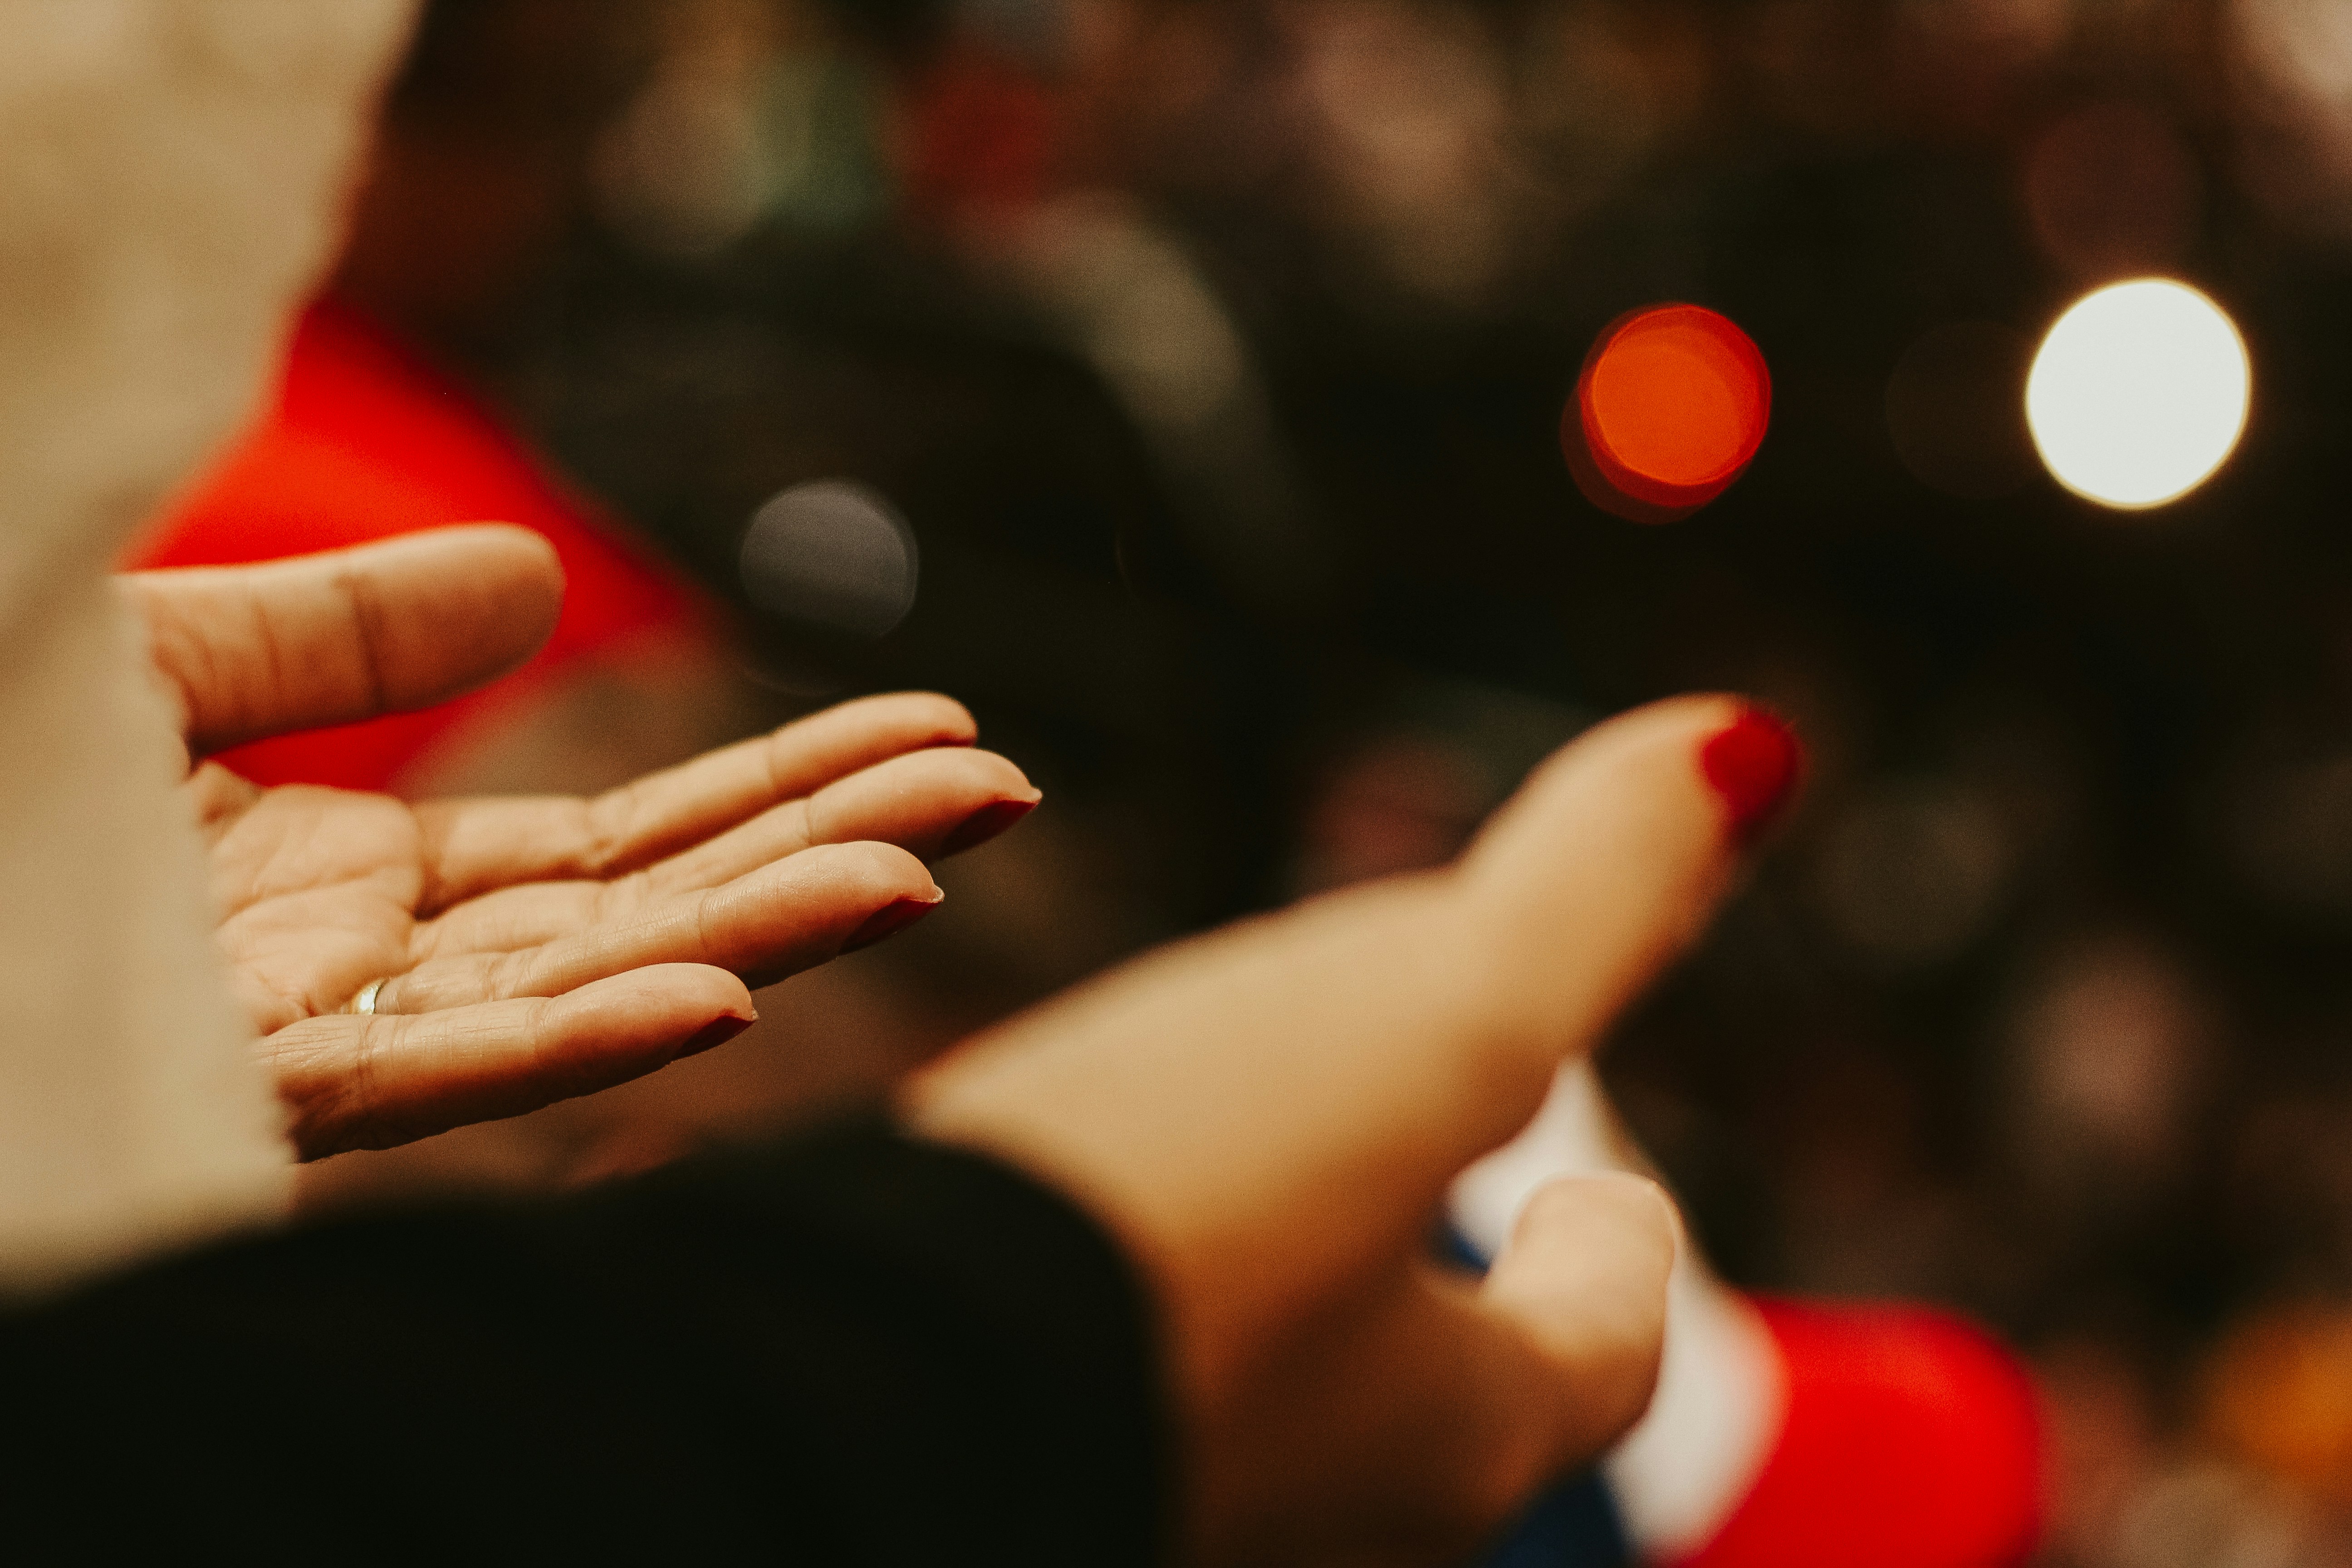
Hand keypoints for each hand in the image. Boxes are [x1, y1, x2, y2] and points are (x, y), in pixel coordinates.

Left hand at [123, 526, 1038, 1160]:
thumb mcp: (145, 670)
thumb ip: (336, 640)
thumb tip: (544, 582)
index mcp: (365, 892)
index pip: (630, 843)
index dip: (784, 785)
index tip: (933, 734)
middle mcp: (375, 982)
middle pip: (652, 916)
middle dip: (829, 849)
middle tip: (1001, 791)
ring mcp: (317, 1053)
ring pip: (586, 1002)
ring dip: (763, 939)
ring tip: (920, 875)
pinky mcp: (243, 1105)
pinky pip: (437, 1086)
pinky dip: (584, 1044)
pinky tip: (716, 1003)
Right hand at [910, 696, 1795, 1564]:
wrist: (851, 1404)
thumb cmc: (1174, 1216)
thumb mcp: (1427, 1017)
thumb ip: (1585, 899)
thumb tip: (1752, 749)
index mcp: (1454, 1438)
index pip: (1599, 1362)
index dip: (1619, 1267)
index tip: (1613, 1197)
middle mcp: (1321, 1526)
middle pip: (1443, 1418)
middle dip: (1456, 1311)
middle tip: (1429, 1192)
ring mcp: (1167, 1516)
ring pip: (1270, 1421)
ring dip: (1289, 1322)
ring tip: (1254, 1212)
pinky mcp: (1014, 1483)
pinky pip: (1116, 1403)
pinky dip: (1132, 1331)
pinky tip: (1057, 1265)